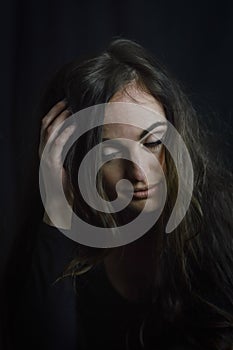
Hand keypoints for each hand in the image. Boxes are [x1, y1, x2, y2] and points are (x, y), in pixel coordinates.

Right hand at [39, 100, 74, 228]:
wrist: (60, 204)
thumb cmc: (67, 185)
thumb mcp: (70, 165)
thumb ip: (74, 151)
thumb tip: (89, 139)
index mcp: (47, 150)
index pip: (48, 126)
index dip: (55, 113)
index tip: (66, 103)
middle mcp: (43, 151)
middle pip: (46, 124)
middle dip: (57, 110)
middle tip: (68, 99)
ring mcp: (45, 157)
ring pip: (49, 131)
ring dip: (60, 118)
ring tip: (71, 107)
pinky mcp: (50, 164)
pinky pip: (56, 144)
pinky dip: (65, 133)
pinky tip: (74, 125)